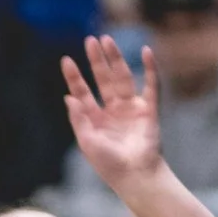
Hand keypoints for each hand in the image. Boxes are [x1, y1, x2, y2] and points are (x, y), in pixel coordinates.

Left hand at [59, 37, 163, 200]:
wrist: (136, 176)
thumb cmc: (109, 164)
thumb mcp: (87, 142)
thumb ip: (78, 119)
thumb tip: (68, 97)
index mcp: (96, 119)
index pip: (83, 92)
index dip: (75, 77)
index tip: (66, 60)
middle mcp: (113, 111)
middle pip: (103, 80)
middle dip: (96, 61)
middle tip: (90, 40)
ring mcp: (131, 109)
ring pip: (123, 78)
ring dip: (116, 59)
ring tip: (107, 40)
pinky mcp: (149, 110)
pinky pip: (151, 85)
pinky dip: (150, 69)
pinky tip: (146, 52)